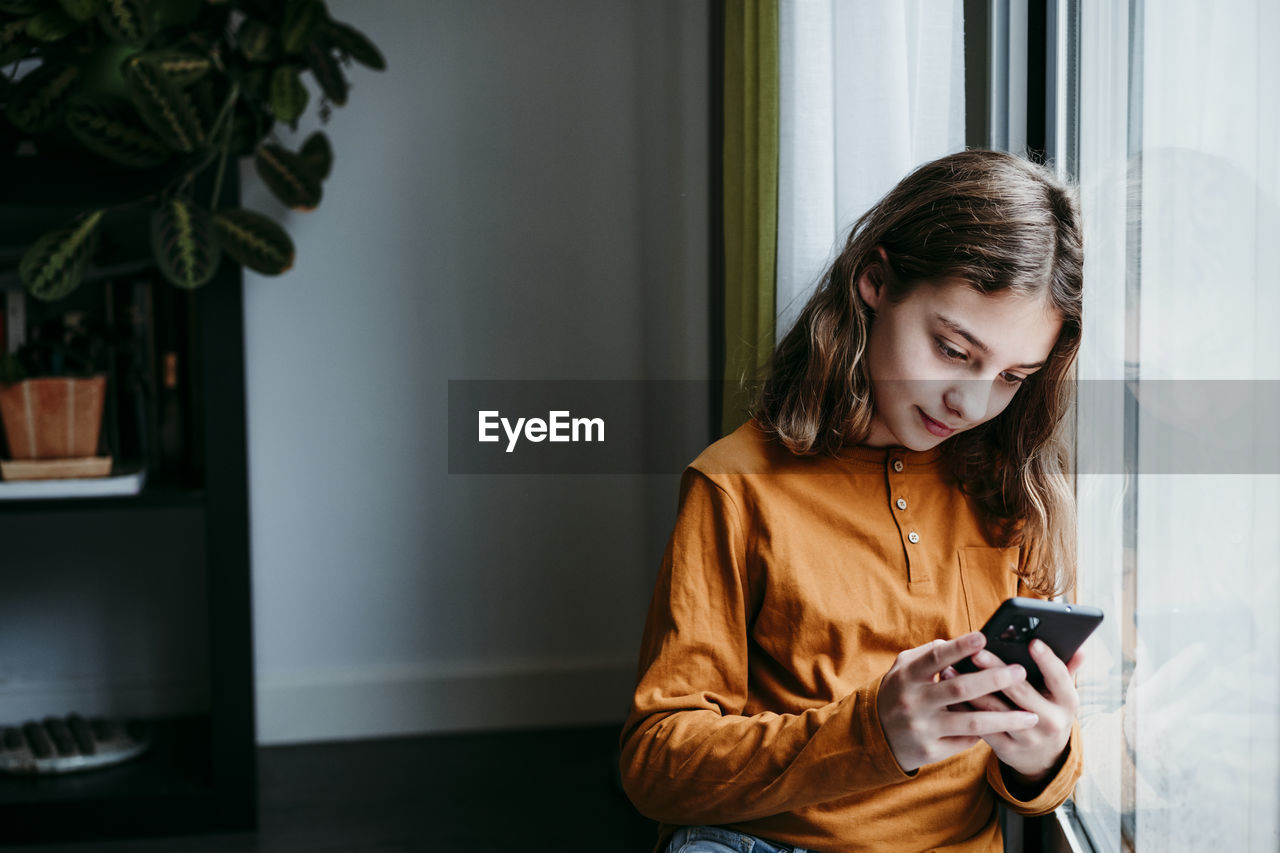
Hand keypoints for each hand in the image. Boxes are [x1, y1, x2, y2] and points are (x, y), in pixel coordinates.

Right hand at [877, 632, 1039, 772]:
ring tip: (1032, 715)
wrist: (874, 737)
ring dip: (1004, 718)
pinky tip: (1008, 729)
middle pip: (960, 689)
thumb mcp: (902, 669)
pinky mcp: (931, 750)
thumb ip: (928, 655)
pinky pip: (965, 742)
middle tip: (1020, 672)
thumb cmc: (897, 693)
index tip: (984, 637)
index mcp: (907, 676)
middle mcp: (914, 702)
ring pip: (971, 722)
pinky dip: (987, 734)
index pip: (935, 658)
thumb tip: (958, 643)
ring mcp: (923, 728)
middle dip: (994, 679)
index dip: (960, 647)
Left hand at [959, 639, 1082, 784]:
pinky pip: (982, 727)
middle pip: (1021, 692)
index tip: (1032, 641)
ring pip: (996, 710)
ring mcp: (1028, 738)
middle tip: (976, 652)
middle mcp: (1051, 722)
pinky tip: (949, 693)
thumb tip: (1080, 645)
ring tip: (951, 668)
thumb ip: (1066, 669)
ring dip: (971, 689)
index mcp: (1067, 703)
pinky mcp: (1007, 749)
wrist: (1044, 759)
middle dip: (996, 670)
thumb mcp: (1062, 695)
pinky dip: (964, 709)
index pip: (1060, 678)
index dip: (1047, 660)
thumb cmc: (1049, 712)